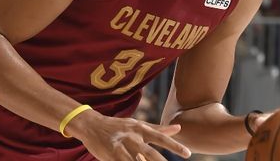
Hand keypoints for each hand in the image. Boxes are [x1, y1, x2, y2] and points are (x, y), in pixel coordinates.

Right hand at [69, 110, 190, 160]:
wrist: (91, 124)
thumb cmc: (118, 126)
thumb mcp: (138, 125)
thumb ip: (158, 129)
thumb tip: (178, 128)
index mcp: (140, 129)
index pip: (160, 138)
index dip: (174, 146)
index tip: (187, 154)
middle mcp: (132, 136)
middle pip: (149, 153)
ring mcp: (120, 146)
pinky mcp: (111, 154)